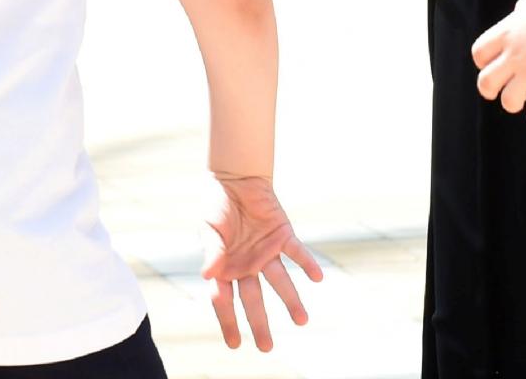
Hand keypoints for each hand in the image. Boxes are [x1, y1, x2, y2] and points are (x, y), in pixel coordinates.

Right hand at [199, 176, 320, 350]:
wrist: (236, 178)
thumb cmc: (217, 205)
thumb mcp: (208, 227)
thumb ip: (211, 251)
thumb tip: (209, 275)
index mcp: (225, 268)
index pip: (225, 300)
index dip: (229, 321)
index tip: (235, 343)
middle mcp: (247, 266)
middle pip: (254, 299)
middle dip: (260, 323)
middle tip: (266, 347)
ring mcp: (266, 253)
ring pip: (280, 282)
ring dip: (291, 300)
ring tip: (302, 321)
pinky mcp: (282, 236)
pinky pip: (296, 253)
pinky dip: (307, 264)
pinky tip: (317, 277)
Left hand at [472, 0, 525, 131]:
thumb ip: (522, 12)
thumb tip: (518, 16)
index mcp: (508, 32)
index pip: (479, 52)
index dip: (482, 62)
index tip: (489, 65)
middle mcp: (515, 55)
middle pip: (486, 81)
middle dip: (488, 89)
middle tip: (493, 92)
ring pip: (509, 100)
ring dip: (513, 103)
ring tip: (520, 103)